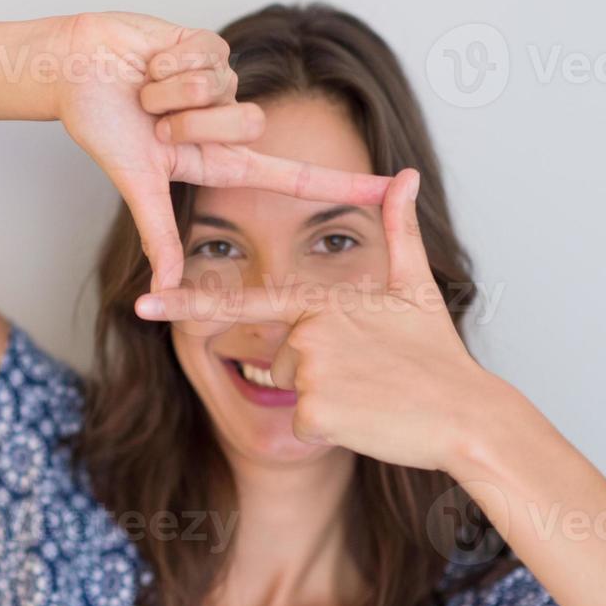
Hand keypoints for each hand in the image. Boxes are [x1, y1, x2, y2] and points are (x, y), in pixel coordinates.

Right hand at [52, 12, 392, 290]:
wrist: (73, 67)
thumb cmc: (99, 123)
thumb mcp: (135, 181)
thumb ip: (158, 232)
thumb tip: (165, 285)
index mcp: (215, 159)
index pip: (292, 177)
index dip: (343, 184)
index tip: (393, 190)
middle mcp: (224, 123)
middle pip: (247, 125)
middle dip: (190, 121)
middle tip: (152, 118)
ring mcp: (220, 84)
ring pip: (225, 88)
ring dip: (174, 90)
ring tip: (145, 89)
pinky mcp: (209, 44)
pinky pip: (210, 53)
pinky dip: (171, 60)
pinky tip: (150, 60)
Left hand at [133, 169, 505, 471]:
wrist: (466, 415)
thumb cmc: (437, 356)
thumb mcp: (415, 287)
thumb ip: (398, 231)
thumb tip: (404, 174)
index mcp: (319, 300)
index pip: (244, 303)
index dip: (186, 305)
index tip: (139, 305)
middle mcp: (307, 330)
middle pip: (276, 359)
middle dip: (312, 373)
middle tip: (366, 375)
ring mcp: (309, 371)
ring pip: (290, 391)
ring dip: (324, 400)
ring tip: (369, 394)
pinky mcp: (315, 411)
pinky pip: (303, 426)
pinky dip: (331, 430)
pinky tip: (366, 419)